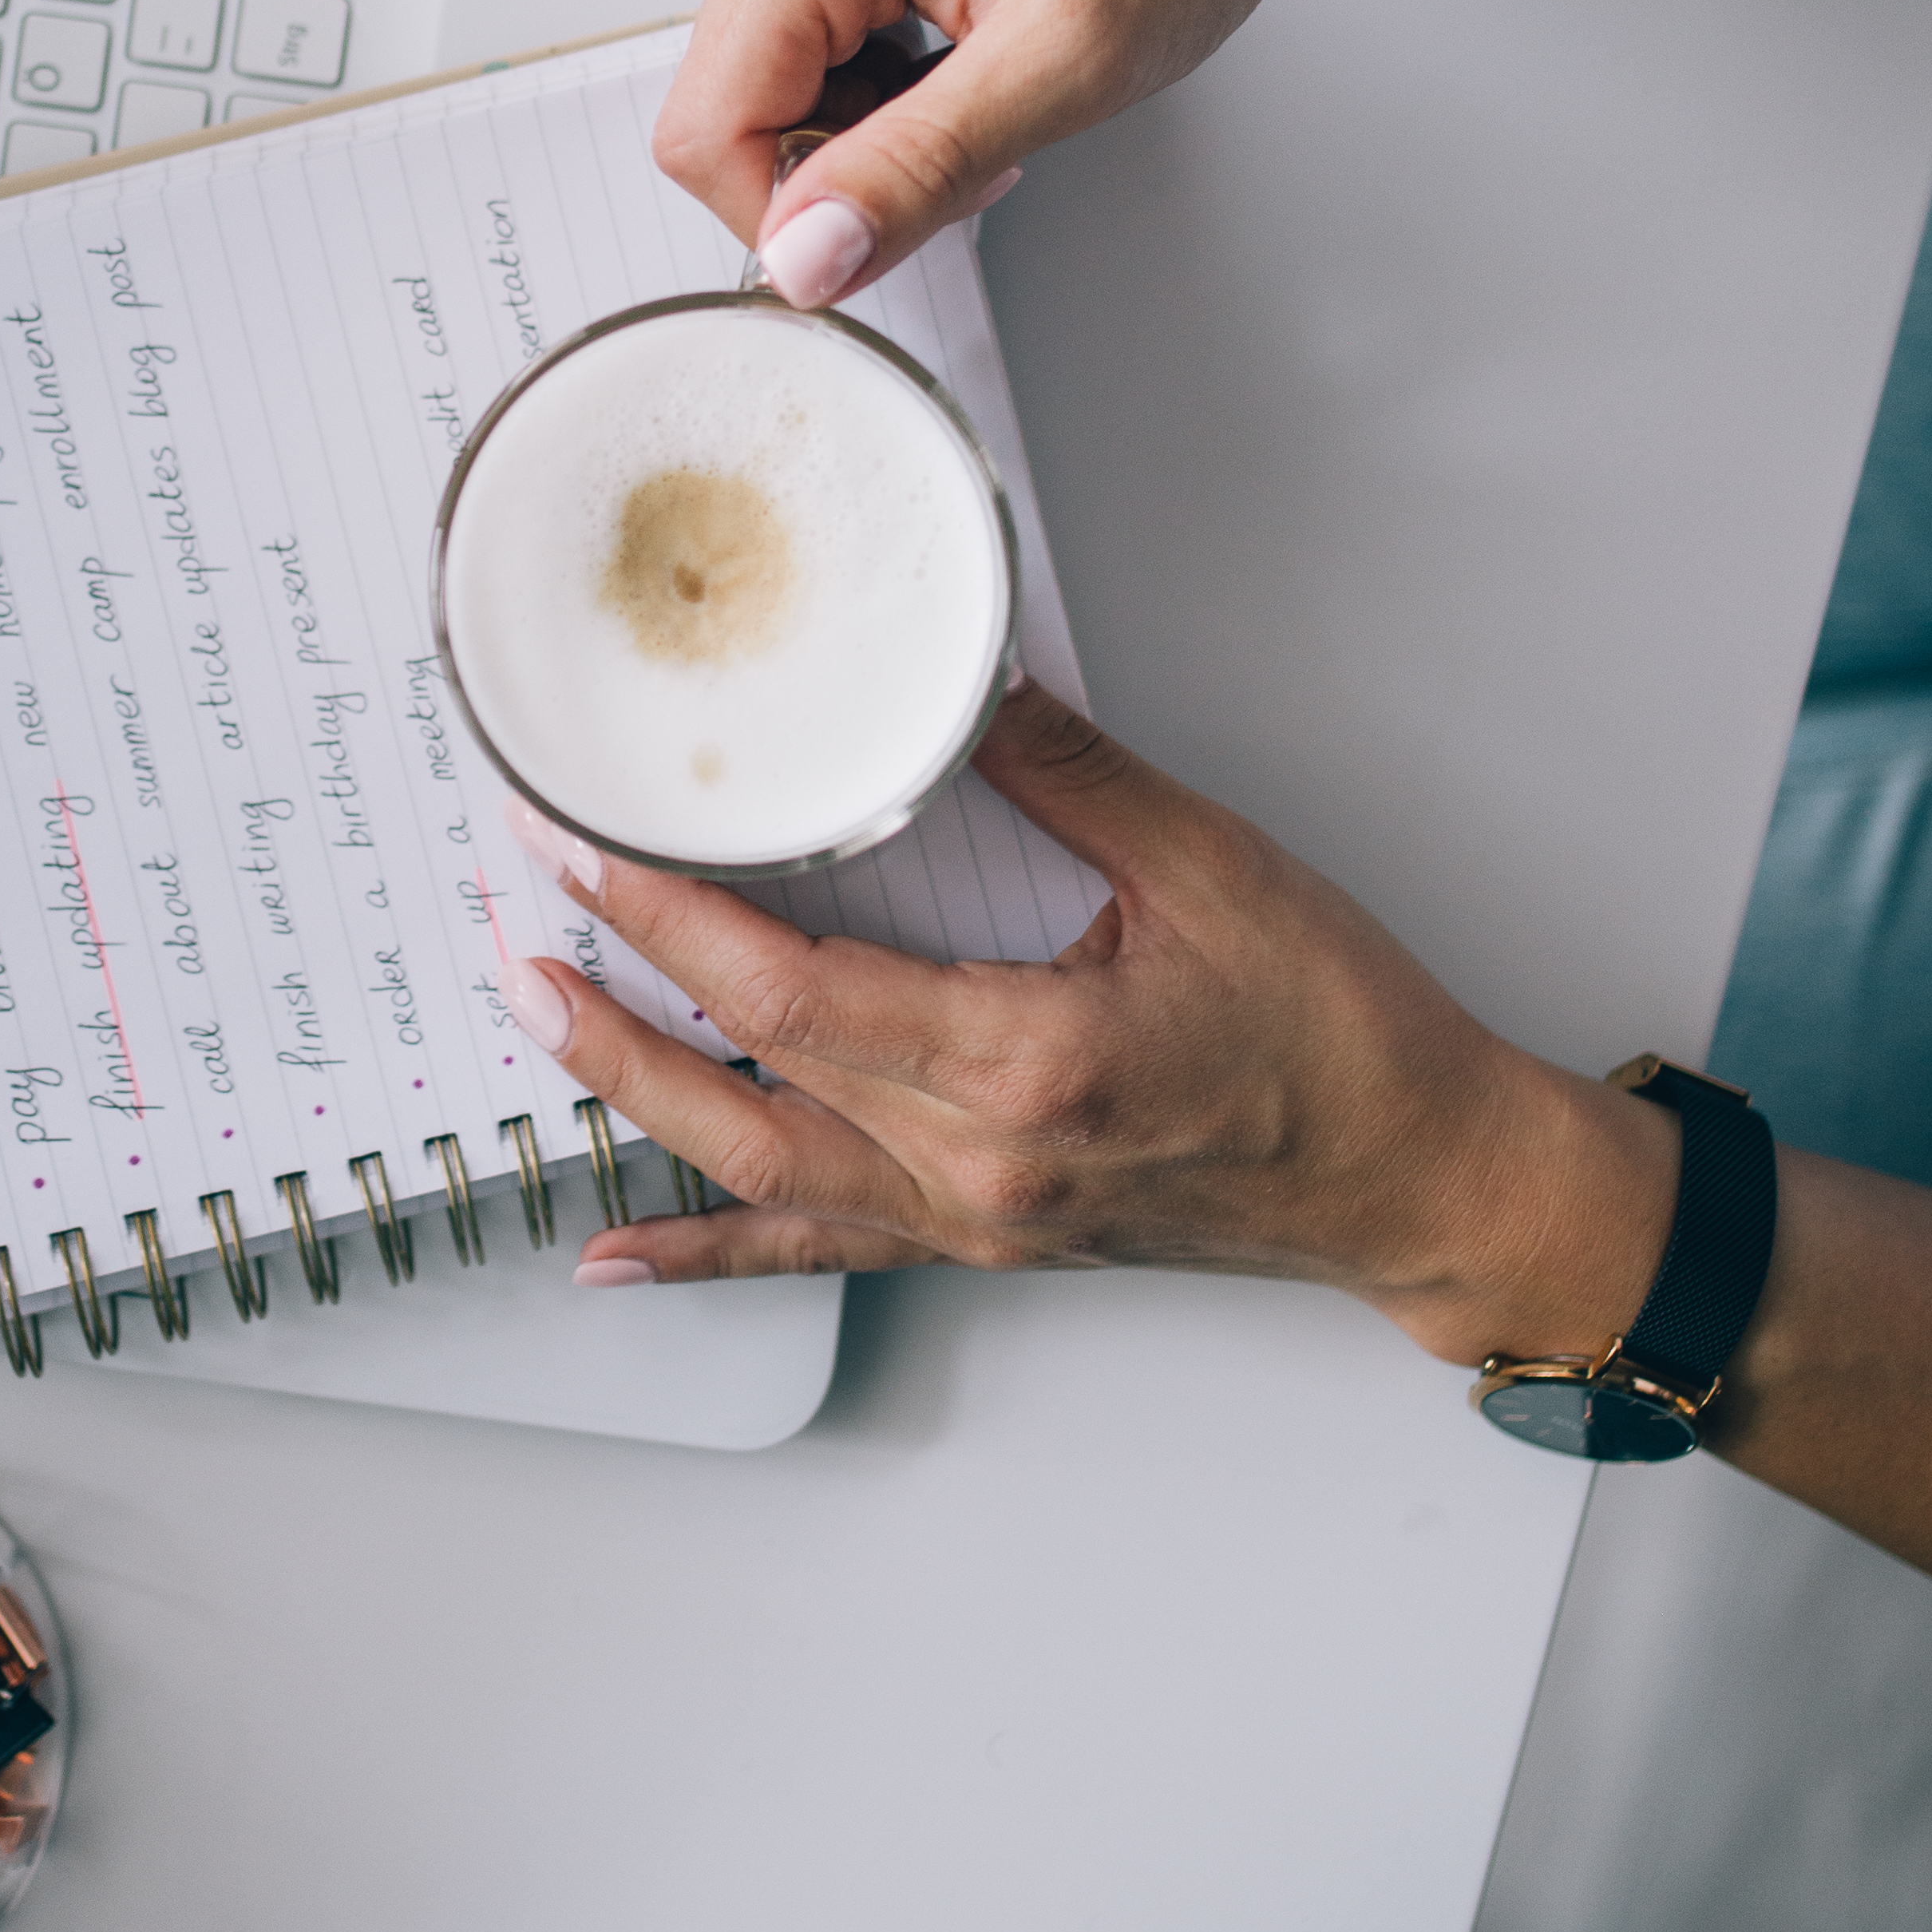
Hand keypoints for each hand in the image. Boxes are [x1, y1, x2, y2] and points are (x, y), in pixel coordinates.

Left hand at [496, 684, 1675, 1366]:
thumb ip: (1063, 768)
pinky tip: (613, 1259)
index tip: (580, 848)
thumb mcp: (1212, 868)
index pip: (795, 988)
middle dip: (613, 999)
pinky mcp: (982, 1241)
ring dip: (632, 1099)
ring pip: (757, 1173)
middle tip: (512, 921)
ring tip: (534, 1022)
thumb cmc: (1342, 1036)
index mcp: (1027, 1064)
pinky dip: (704, 1258)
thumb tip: (960, 672)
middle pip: (746, 1085)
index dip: (669, 918)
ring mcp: (972, 1220)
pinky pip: (816, 1253)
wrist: (1419, 1176)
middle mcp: (978, 1165)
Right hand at [652, 0, 1339, 308]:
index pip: (708, 128)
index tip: (902, 216)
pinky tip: (957, 56)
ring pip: (763, 86)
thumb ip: (916, 168)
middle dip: (840, 163)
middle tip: (970, 136)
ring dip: (863, 128)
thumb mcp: (1062, 66)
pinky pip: (801, 45)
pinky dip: (874, 85)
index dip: (792, 213)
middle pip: (726, 109)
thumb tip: (804, 252)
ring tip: (977, 86)